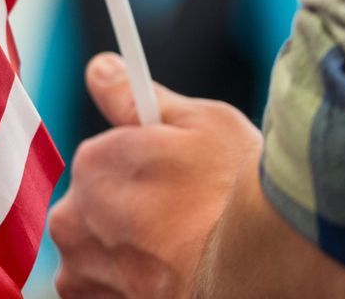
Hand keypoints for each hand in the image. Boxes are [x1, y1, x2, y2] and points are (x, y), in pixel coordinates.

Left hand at [49, 53, 262, 297]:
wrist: (269, 270)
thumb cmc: (240, 193)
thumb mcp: (202, 123)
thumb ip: (135, 98)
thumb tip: (98, 68)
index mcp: (94, 163)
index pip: (105, 162)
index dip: (145, 172)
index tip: (173, 185)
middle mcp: (75, 217)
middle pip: (97, 210)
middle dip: (132, 216)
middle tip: (185, 223)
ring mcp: (84, 271)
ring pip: (98, 256)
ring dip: (128, 258)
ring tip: (182, 257)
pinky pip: (105, 293)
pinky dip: (132, 290)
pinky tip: (172, 281)